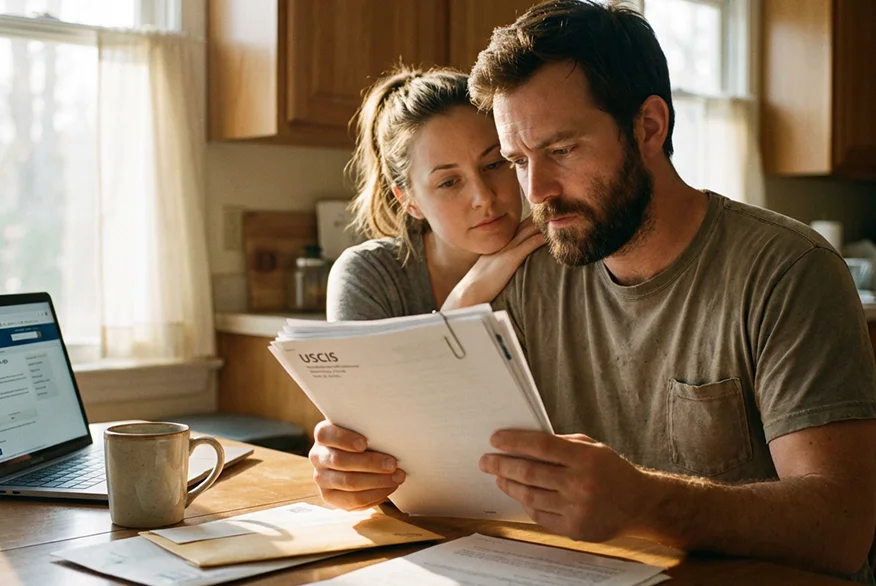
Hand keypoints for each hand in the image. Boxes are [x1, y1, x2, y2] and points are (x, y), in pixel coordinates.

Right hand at [309, 420, 405, 509]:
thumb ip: (368, 430)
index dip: (344, 439)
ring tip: (397, 478)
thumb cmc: (363, 440)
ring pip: (348, 482)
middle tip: (392, 464)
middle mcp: (318, 456)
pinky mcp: (330, 497)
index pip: (326, 435)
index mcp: (323, 435)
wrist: (356, 460)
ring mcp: (322, 478)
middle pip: (340, 461)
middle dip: (370, 463)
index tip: (364, 443)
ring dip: (377, 481)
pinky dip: (374, 495)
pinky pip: (353, 500)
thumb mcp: (362, 431)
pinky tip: (388, 488)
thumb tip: (389, 435)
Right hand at [441, 217, 544, 309]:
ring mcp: (507, 249)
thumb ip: (497, 268)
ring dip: (542, 225)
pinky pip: (530, 244)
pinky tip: (551, 236)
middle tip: (554, 212)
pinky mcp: (511, 258)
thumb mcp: (487, 272)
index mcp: (497, 246)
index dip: (529, 223)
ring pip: (528, 231)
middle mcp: (502, 244)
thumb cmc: (476, 288)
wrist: (468, 293)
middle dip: (538, 219)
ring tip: (558, 219)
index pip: (516, 229)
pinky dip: (541, 238)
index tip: (542, 219)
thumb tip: (503, 272)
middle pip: (523, 225)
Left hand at [479, 430, 648, 541]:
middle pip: (529, 473)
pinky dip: (526, 503)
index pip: (540, 446)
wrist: (639, 504)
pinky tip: (519, 494)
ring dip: (509, 485)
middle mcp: (580, 484)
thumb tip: (525, 441)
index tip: (495, 439)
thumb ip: (562, 444)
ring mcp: (576, 508)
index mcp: (585, 458)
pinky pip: (540, 515)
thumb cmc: (612, 471)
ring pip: (530, 496)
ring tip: (498, 477)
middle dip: (502, 465)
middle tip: (486, 461)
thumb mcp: (593, 448)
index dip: (514, 442)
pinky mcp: (574, 528)